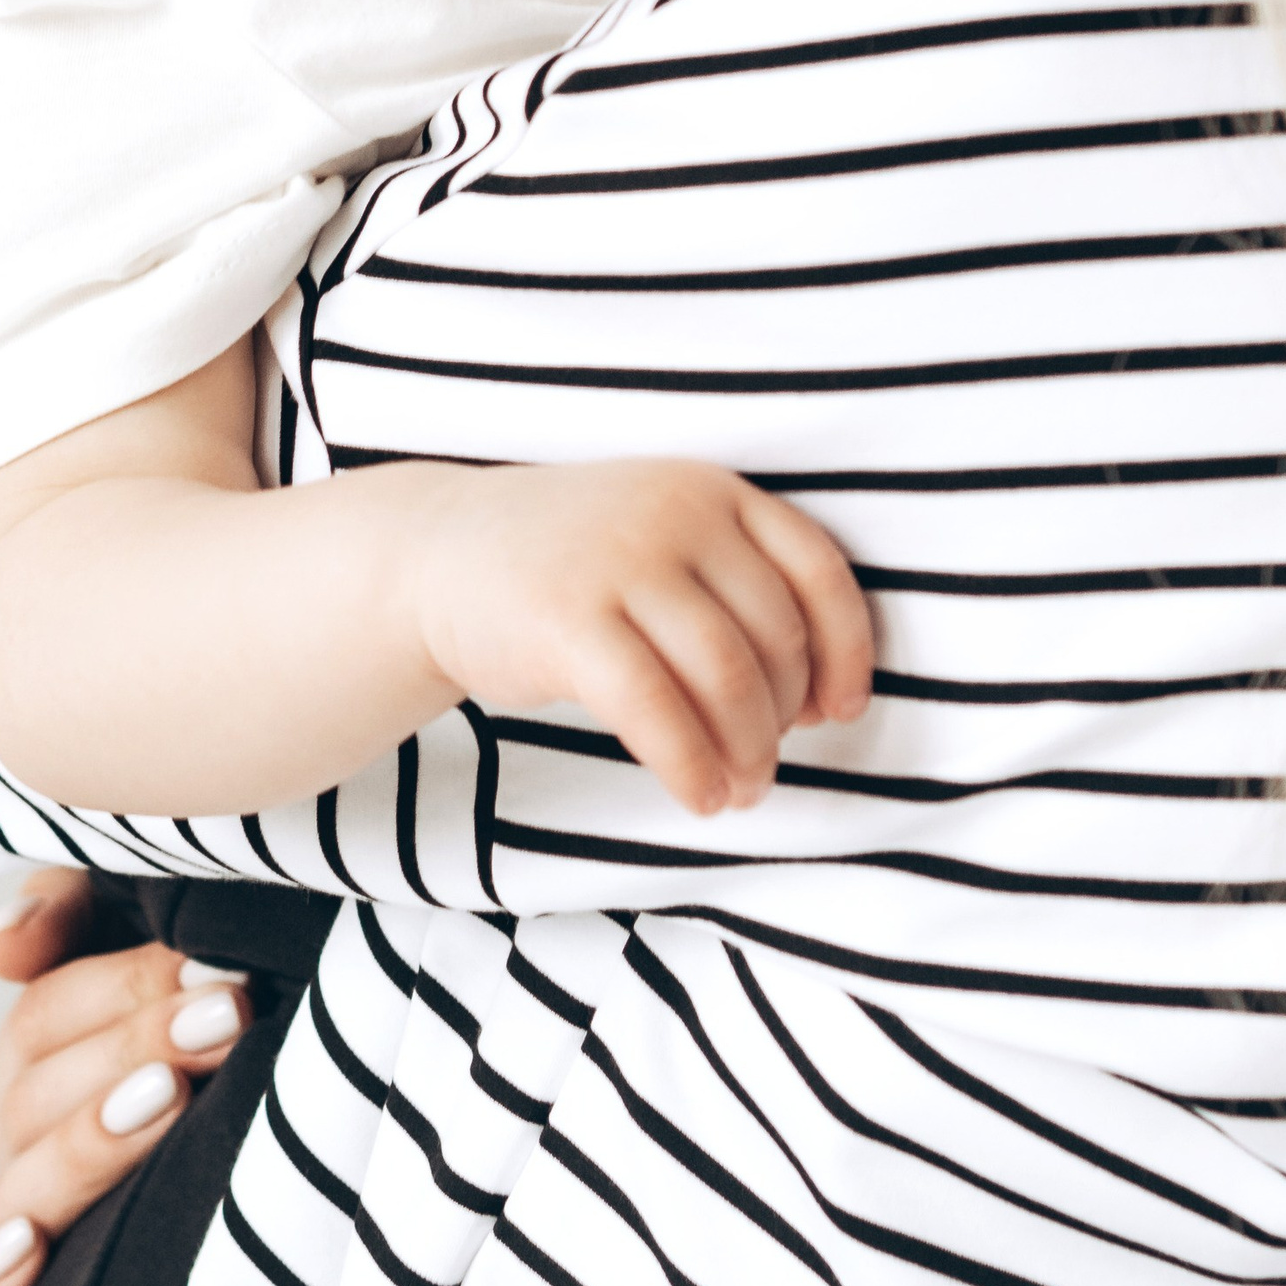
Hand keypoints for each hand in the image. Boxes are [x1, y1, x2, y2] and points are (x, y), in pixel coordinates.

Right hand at [0, 871, 250, 1285]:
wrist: (257, 1177)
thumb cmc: (193, 1026)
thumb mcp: (132, 934)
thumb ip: (70, 910)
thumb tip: (0, 946)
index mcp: (32, 1060)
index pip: (43, 1016)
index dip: (127, 989)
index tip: (223, 974)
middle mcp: (17, 1146)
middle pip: (33, 1098)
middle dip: (134, 1050)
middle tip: (226, 1017)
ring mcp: (14, 1234)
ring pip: (9, 1198)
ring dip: (84, 1148)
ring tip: (169, 1103)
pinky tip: (29, 1255)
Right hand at [409, 459, 872, 817]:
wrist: (440, 553)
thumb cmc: (573, 567)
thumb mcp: (662, 539)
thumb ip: (734, 590)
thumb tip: (815, 699)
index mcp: (712, 490)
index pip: (816, 568)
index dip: (845, 649)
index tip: (841, 709)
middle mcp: (676, 513)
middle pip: (772, 636)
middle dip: (781, 720)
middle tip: (764, 769)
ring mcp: (620, 561)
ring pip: (724, 676)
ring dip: (745, 752)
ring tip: (737, 792)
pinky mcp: (567, 619)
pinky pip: (656, 709)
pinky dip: (689, 764)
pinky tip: (696, 795)